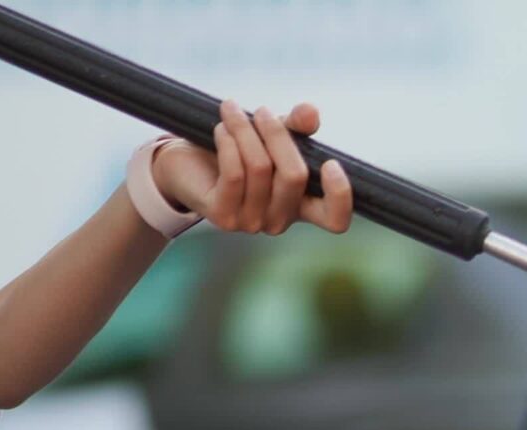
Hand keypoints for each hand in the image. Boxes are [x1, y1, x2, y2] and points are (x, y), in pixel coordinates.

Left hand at [155, 100, 354, 236]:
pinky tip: (221, 128)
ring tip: (231, 111)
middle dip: (277, 134)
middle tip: (262, 111)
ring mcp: (251, 222)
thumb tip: (311, 113)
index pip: (335, 219)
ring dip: (245, 130)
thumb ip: (295, 126)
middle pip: (294, 176)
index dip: (341, 196)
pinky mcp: (223, 216)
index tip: (331, 163)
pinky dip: (229, 142)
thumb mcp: (271, 136)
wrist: (185, 166)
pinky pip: (234, 173)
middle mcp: (280, 220)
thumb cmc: (236, 152)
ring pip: (260, 168)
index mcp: (301, 206)